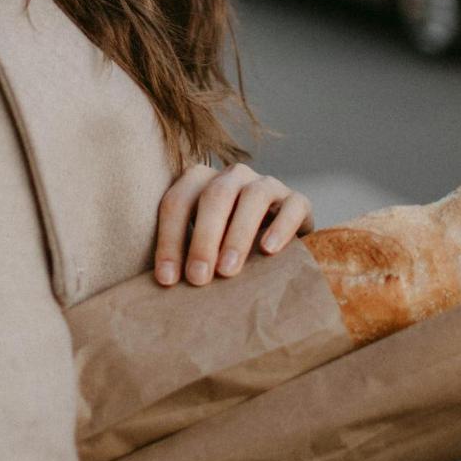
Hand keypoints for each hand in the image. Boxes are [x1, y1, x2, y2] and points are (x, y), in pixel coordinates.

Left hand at [154, 163, 313, 286]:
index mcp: (200, 181)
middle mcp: (232, 176)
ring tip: (228, 271)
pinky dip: (281, 227)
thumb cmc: (223, 250)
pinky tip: (268, 251)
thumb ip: (182, 255)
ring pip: (253, 197)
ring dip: (238, 235)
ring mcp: (266, 184)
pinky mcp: (297, 200)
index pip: (178, 202)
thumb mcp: (201, 247)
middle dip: (203, 238)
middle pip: (214, 196)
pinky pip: (292, 206)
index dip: (169, 239)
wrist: (275, 244)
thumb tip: (163, 285)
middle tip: (198, 278)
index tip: (166, 280)